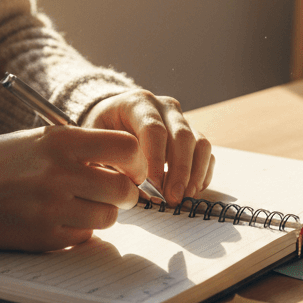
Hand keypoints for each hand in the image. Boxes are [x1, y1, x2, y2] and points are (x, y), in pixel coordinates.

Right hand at [0, 126, 144, 250]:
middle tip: (117, 192)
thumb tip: (131, 167)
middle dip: (126, 193)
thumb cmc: (7, 160)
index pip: (127, 147)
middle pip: (122, 189)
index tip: (133, 168)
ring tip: (83, 202)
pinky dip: (80, 228)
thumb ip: (86, 148)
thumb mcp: (45, 139)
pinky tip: (61, 216)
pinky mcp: (43, 236)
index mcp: (62, 141)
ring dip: (103, 212)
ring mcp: (50, 207)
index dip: (137, 161)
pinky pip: (84, 235)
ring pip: (107, 216)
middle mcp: (59, 172)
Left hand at [82, 90, 214, 205]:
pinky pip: (206, 152)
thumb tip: (140, 192)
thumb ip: (113, 164)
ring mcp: (181, 119)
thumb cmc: (100, 135)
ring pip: (200, 143)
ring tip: (183, 197)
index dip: (156, 159)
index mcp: (137, 103)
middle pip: (182, 135)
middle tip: (172, 199)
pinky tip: (191, 192)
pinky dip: (202, 173)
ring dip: (194, 174)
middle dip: (179, 171)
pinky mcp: (192, 134)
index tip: (153, 186)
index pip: (153, 128)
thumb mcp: (96, 144)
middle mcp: (164, 107)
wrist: (110, 119)